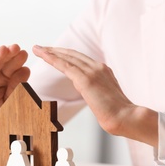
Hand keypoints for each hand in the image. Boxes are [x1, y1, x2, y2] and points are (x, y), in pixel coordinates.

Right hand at [0, 44, 29, 151]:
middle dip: (8, 55)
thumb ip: (16, 89)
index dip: (17, 61)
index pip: (12, 68)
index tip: (24, 54)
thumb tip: (26, 70)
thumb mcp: (7, 103)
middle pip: (1, 63)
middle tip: (16, 48)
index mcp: (4, 80)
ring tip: (4, 50)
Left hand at [32, 45, 157, 146]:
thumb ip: (95, 90)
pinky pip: (65, 66)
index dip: (65, 54)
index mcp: (103, 70)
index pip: (80, 59)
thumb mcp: (104, 97)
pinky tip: (43, 55)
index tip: (53, 53)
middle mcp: (98, 67)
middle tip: (40, 47)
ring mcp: (93, 71)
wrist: (126, 117)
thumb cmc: (116, 113)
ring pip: (67, 57)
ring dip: (50, 52)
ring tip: (37, 49)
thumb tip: (87, 90)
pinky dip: (52, 59)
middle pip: (72, 54)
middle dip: (55, 50)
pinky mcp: (86, 79)